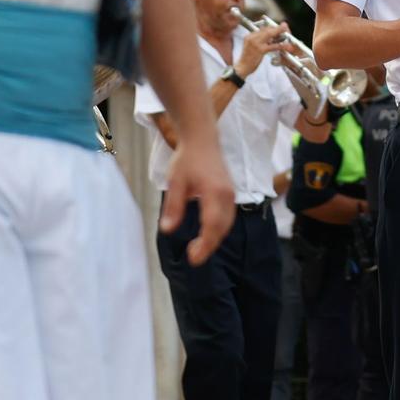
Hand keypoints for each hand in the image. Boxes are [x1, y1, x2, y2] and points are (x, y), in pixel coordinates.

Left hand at [162, 140, 235, 265]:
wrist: (203, 141)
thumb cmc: (187, 159)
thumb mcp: (175, 182)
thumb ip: (173, 207)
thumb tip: (167, 230)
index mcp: (214, 192)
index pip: (212, 225)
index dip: (204, 244)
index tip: (193, 258)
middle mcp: (227, 195)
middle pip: (222, 228)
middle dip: (209, 246)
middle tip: (193, 258)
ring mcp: (231, 195)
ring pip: (227, 225)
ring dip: (215, 239)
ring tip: (198, 249)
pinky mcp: (231, 195)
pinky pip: (228, 218)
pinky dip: (219, 230)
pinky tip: (207, 235)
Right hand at [234, 21, 289, 77]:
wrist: (242, 68)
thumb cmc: (247, 59)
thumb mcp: (251, 47)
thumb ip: (259, 41)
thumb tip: (269, 38)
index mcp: (249, 36)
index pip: (262, 29)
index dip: (271, 28)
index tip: (278, 27)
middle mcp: (252, 38)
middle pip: (266, 30)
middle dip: (277, 28)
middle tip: (284, 26)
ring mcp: (256, 43)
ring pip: (269, 35)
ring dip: (279, 33)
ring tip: (287, 32)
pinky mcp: (260, 50)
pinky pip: (272, 46)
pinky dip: (280, 45)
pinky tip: (285, 46)